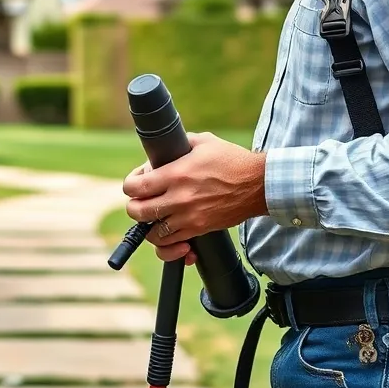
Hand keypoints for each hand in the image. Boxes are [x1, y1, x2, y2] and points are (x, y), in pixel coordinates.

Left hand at [122, 132, 267, 262]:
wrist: (258, 185)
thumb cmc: (232, 161)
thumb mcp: (203, 142)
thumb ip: (180, 144)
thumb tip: (164, 150)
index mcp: (175, 175)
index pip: (135, 187)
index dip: (130, 184)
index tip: (136, 181)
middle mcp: (178, 198)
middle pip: (137, 212)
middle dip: (134, 206)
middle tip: (141, 200)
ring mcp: (189, 218)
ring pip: (153, 233)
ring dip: (149, 226)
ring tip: (154, 218)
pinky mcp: (200, 230)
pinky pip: (174, 246)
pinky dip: (169, 246)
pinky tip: (171, 239)